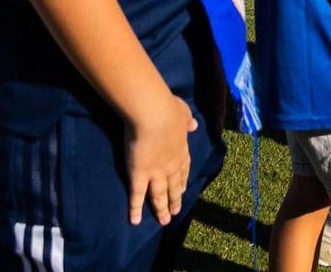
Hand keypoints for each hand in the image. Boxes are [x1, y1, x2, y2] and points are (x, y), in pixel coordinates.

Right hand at [124, 90, 196, 226]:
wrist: (153, 114)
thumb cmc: (168, 108)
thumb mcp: (184, 113)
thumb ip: (188, 121)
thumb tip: (195, 125)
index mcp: (181, 149)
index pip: (184, 168)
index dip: (183, 179)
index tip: (183, 188)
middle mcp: (171, 164)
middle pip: (174, 186)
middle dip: (175, 199)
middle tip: (176, 211)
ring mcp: (156, 172)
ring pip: (159, 195)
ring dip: (162, 209)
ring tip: (164, 221)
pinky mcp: (139, 175)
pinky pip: (137, 196)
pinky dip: (136, 209)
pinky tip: (135, 221)